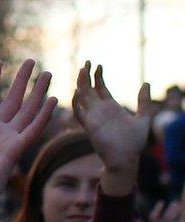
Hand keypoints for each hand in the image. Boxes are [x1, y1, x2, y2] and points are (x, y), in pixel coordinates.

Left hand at [0, 59, 56, 221]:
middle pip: (12, 99)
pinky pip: (32, 129)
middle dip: (22, 80)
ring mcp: (6, 139)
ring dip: (38, 92)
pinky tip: (53, 100)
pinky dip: (43, 115)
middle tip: (32, 60)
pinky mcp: (14, 149)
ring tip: (48, 73)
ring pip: (26, 110)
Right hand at [72, 62, 149, 195]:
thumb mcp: (143, 117)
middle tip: (86, 62)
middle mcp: (100, 111)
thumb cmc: (134, 142)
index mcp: (111, 108)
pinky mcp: (90, 127)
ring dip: (81, 85)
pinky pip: (79, 113)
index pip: (100, 88)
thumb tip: (146, 83)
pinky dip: (76, 103)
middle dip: (86, 76)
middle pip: (89, 90)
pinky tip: (76, 92)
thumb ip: (143, 101)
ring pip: (82, 98)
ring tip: (82, 71)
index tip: (98, 65)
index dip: (98, 76)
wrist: (126, 159)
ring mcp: (93, 118)